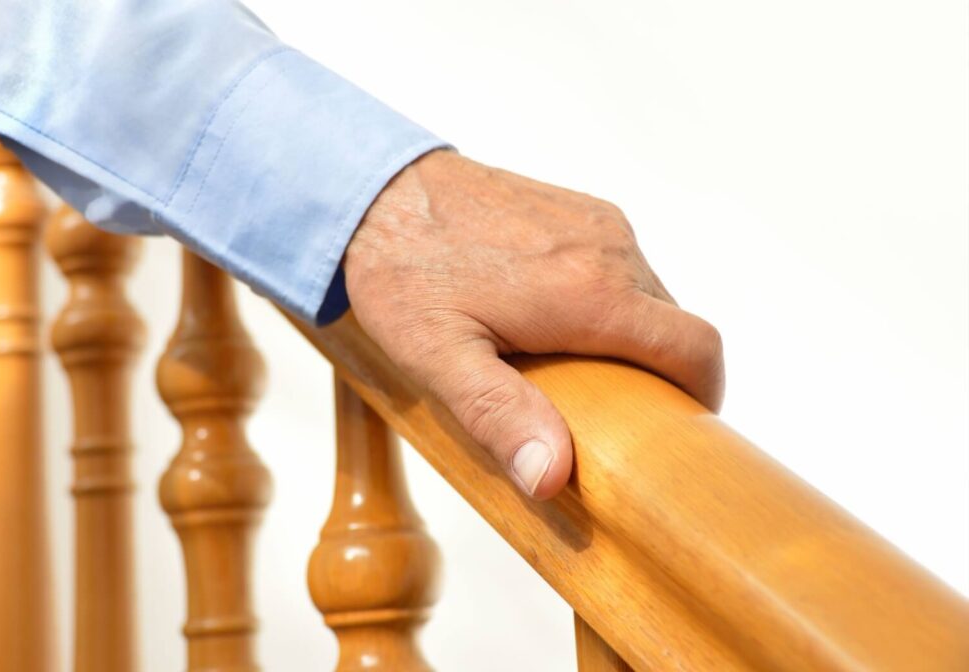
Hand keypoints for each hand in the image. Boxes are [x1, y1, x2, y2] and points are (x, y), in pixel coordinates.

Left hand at [344, 150, 723, 499]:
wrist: (379, 189)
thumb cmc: (403, 271)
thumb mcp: (438, 357)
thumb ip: (499, 415)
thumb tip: (551, 476)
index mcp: (589, 294)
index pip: (695, 349)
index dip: (704, 395)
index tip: (681, 426)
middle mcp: (609, 250)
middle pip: (674, 326)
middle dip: (658, 375)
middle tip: (611, 414)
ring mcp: (597, 223)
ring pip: (649, 296)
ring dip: (632, 338)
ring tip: (576, 372)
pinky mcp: (580, 210)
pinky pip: (622, 266)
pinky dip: (611, 303)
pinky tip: (556, 322)